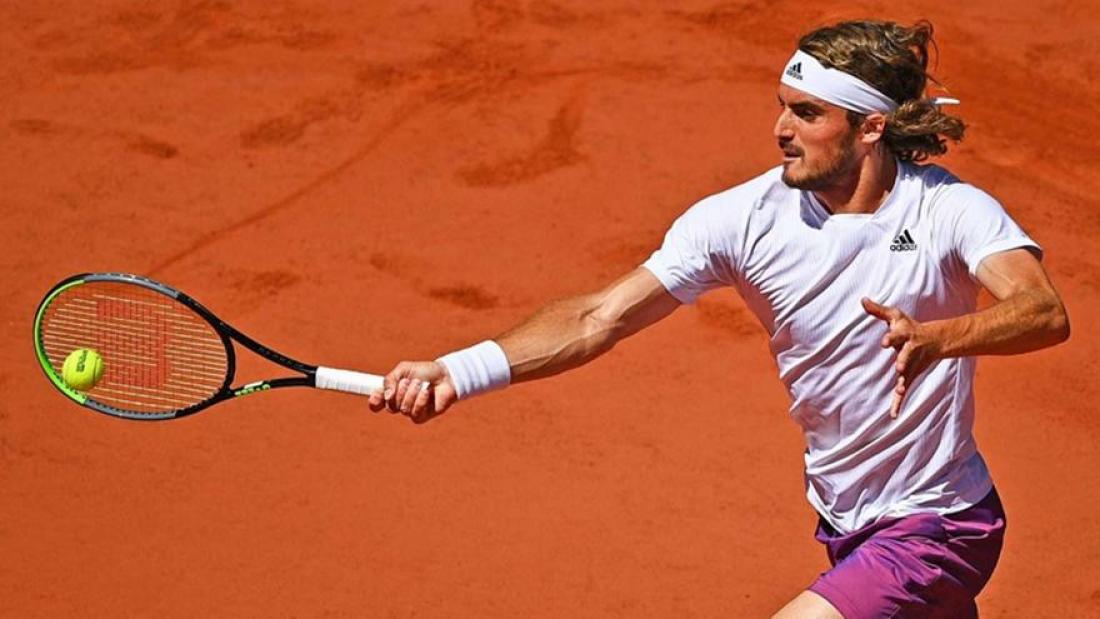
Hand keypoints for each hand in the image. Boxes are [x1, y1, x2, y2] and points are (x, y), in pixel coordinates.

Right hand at [367, 361, 457, 423]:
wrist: (446, 375)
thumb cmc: (425, 371)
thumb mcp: (404, 369)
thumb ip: (391, 379)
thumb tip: (386, 395)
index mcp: (392, 392)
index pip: (376, 403)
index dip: (374, 401)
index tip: (376, 394)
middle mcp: (399, 403)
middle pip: (389, 406)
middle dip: (399, 392)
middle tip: (409, 381)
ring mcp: (410, 411)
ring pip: (403, 409)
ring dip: (411, 394)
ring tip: (420, 384)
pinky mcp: (422, 416)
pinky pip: (415, 413)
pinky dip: (420, 400)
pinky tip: (427, 392)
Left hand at [861, 298, 941, 417]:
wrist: (934, 341)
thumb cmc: (909, 327)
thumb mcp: (894, 316)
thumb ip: (877, 310)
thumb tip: (862, 299)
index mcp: (903, 336)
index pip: (896, 336)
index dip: (891, 338)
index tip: (884, 342)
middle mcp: (908, 352)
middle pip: (904, 356)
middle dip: (901, 361)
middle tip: (898, 366)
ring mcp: (910, 365)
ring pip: (906, 375)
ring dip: (903, 382)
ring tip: (900, 389)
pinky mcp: (909, 376)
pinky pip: (903, 391)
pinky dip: (898, 403)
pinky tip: (893, 416)